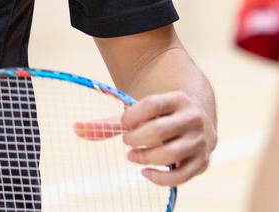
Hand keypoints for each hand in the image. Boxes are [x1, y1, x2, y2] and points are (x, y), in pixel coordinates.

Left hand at [78, 90, 215, 186]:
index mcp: (178, 99)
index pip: (151, 105)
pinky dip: (160, 178)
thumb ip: (110, 122)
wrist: (200, 116)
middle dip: (135, 139)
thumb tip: (76, 128)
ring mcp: (199, 141)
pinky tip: (145, 171)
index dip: (130, 117)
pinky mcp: (202, 161)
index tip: (123, 124)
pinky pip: (180, 176)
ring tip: (133, 156)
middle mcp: (192, 118)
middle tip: (127, 141)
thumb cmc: (162, 116)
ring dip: (145, 158)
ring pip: (169, 155)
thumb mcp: (142, 112)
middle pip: (157, 131)